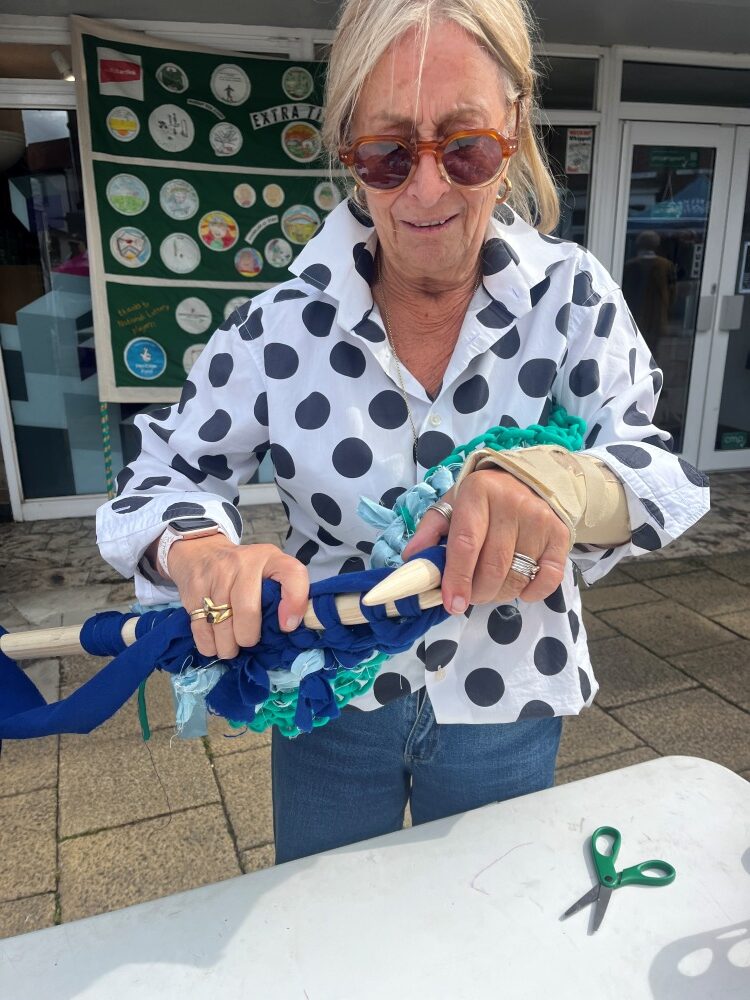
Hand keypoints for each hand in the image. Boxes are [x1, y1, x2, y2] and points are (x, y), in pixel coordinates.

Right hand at [166, 536, 309, 658]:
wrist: (200, 550)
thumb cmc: (244, 569)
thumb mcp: (269, 568)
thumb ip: (285, 591)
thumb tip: (291, 627)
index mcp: (269, 558)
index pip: (292, 574)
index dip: (294, 603)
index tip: (287, 627)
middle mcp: (242, 563)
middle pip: (248, 612)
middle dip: (248, 638)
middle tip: (248, 641)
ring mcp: (215, 576)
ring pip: (223, 626)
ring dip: (228, 646)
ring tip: (231, 647)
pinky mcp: (192, 591)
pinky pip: (201, 629)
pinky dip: (209, 645)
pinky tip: (214, 644)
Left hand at [401, 469, 569, 612]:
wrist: (532, 478)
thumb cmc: (484, 497)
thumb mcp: (453, 503)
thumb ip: (430, 529)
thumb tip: (412, 558)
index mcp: (478, 493)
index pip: (466, 544)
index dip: (458, 578)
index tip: (452, 603)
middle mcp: (512, 503)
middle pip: (492, 566)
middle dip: (477, 592)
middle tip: (469, 597)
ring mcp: (540, 520)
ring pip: (517, 576)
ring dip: (499, 595)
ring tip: (489, 590)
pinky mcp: (560, 535)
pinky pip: (548, 577)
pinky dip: (532, 592)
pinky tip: (519, 589)